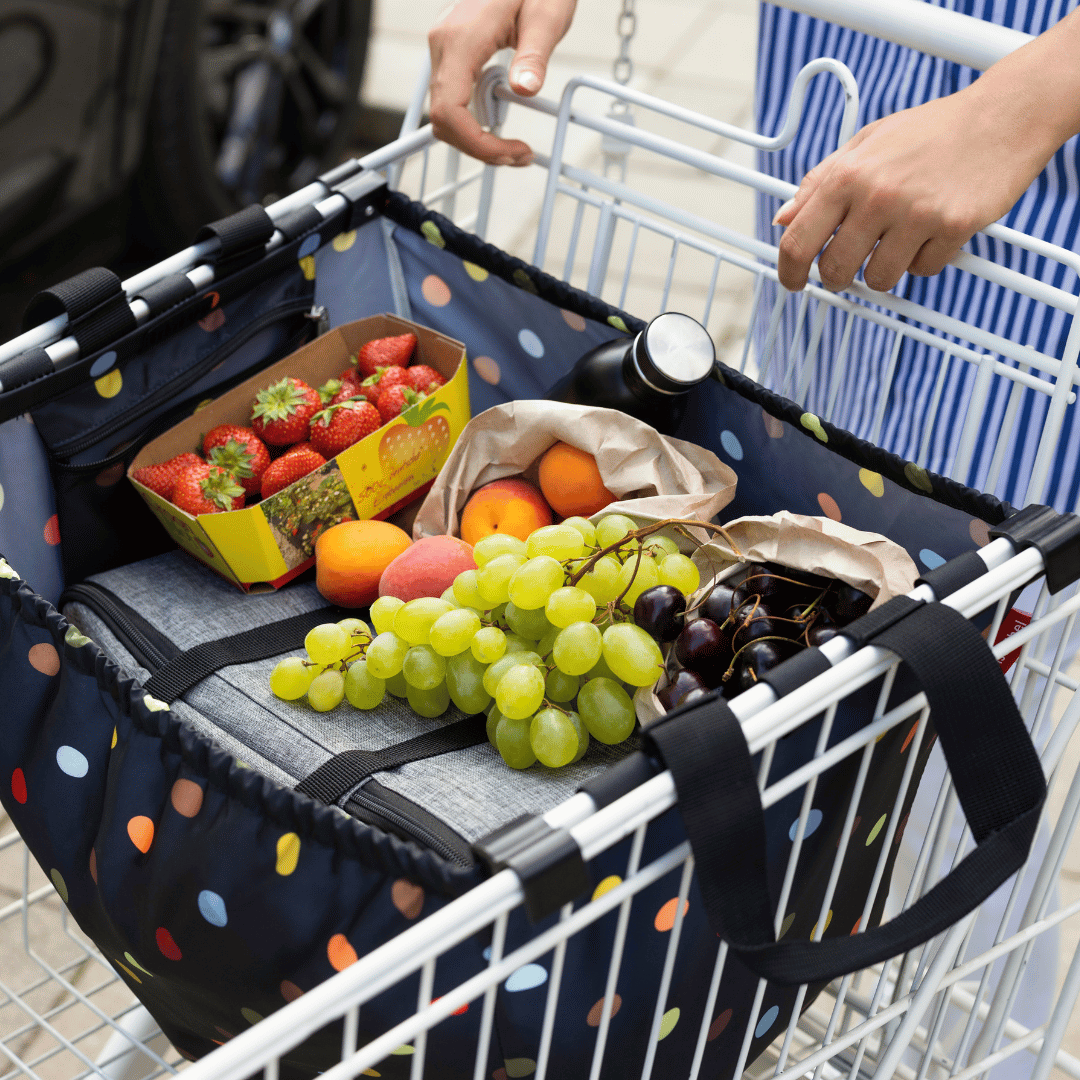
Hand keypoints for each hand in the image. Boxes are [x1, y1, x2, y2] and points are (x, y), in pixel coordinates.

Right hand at [428, 0, 576, 164]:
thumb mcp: (546, 16)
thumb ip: (534, 55)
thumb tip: (525, 88)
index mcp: (461, 38)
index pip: (450, 110)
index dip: (477, 143)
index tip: (512, 152)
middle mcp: (443, 43)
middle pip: (443, 119)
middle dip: (479, 147)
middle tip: (518, 155)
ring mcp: (444, 47)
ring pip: (445, 112)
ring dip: (477, 137)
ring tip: (514, 145)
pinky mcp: (452, 51)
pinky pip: (453, 97)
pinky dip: (474, 120)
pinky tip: (501, 122)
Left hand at [773, 83, 1054, 293]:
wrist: (1004, 113)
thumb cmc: (931, 130)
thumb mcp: (866, 142)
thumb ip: (820, 181)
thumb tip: (783, 218)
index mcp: (848, 174)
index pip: (798, 241)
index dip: (789, 272)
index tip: (794, 282)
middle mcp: (877, 195)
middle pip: (836, 270)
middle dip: (839, 276)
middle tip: (851, 266)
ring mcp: (916, 213)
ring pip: (878, 279)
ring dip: (885, 270)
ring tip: (899, 241)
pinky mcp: (953, 227)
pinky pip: (923, 270)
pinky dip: (926, 259)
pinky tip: (934, 230)